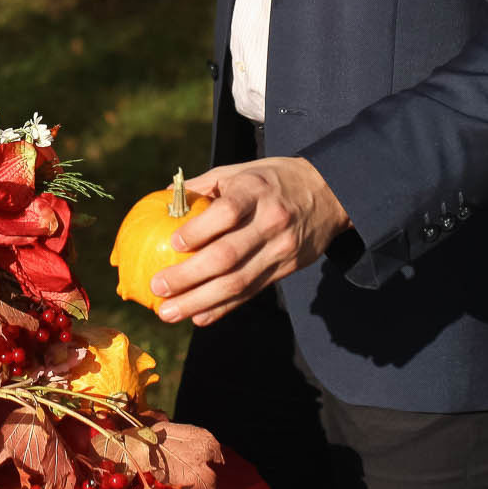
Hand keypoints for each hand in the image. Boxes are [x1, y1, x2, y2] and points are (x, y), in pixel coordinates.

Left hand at [151, 158, 349, 326]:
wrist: (330, 193)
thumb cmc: (272, 180)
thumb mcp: (242, 171)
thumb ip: (206, 186)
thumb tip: (164, 197)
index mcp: (255, 191)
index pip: (227, 212)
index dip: (199, 230)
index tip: (172, 243)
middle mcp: (270, 221)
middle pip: (227, 255)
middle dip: (189, 276)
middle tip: (157, 287)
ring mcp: (280, 249)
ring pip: (237, 282)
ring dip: (199, 301)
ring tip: (168, 312)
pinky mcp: (286, 269)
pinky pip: (251, 292)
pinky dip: (223, 308)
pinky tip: (199, 317)